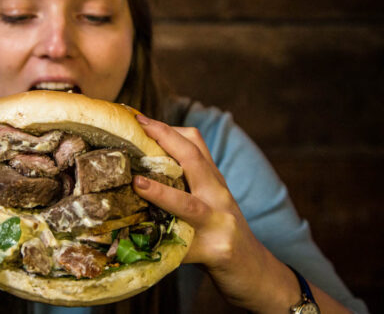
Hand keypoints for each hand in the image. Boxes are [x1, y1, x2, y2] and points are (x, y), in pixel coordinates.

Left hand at [131, 114, 300, 311]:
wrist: (257, 273)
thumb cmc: (220, 234)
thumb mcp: (207, 202)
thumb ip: (183, 185)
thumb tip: (135, 174)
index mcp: (213, 180)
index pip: (194, 143)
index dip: (166, 128)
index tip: (138, 118)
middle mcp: (218, 195)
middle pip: (194, 160)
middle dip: (166, 139)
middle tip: (139, 128)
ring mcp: (219, 223)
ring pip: (189, 204)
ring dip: (162, 193)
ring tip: (138, 183)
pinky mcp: (216, 252)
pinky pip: (187, 248)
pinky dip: (165, 245)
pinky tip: (140, 245)